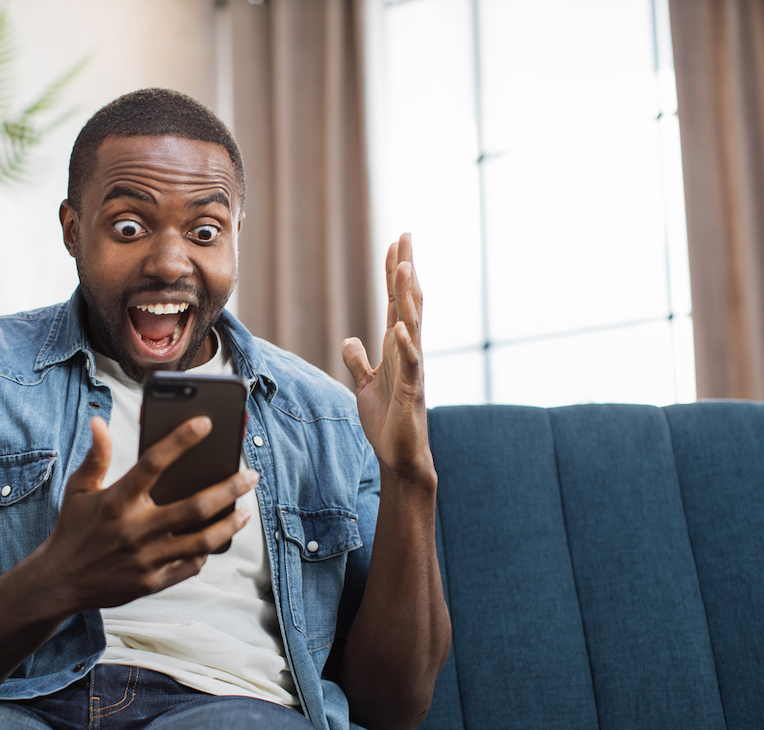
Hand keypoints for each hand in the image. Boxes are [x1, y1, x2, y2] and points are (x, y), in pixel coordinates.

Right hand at [35, 415, 257, 611]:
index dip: (180, 440)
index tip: (206, 423)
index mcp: (116, 501)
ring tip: (245, 509)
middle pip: (193, 505)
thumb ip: (96, 457)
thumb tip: (99, 422)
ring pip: (202, 540)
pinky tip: (218, 537)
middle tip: (250, 475)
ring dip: (229, 523)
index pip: (153, 463)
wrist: (59, 582)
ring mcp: (146, 559)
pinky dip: (207, 551)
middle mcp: (134, 529)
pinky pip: (190, 566)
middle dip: (228, 488)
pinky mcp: (151, 582)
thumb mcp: (78, 489)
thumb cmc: (73, 529)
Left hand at [341, 232, 433, 481]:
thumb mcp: (366, 385)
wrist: (400, 457)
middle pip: (409, 303)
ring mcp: (413, 370)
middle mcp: (409, 353)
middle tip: (406, 238)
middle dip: (407, 271)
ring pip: (412, 326)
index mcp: (397, 348)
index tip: (395, 243)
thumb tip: (351, 340)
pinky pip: (409, 365)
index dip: (395, 273)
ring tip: (404, 268)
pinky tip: (400, 327)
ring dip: (407, 298)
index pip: (397, 302)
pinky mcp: (411, 392)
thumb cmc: (387, 422)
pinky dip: (405, 346)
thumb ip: (359, 361)